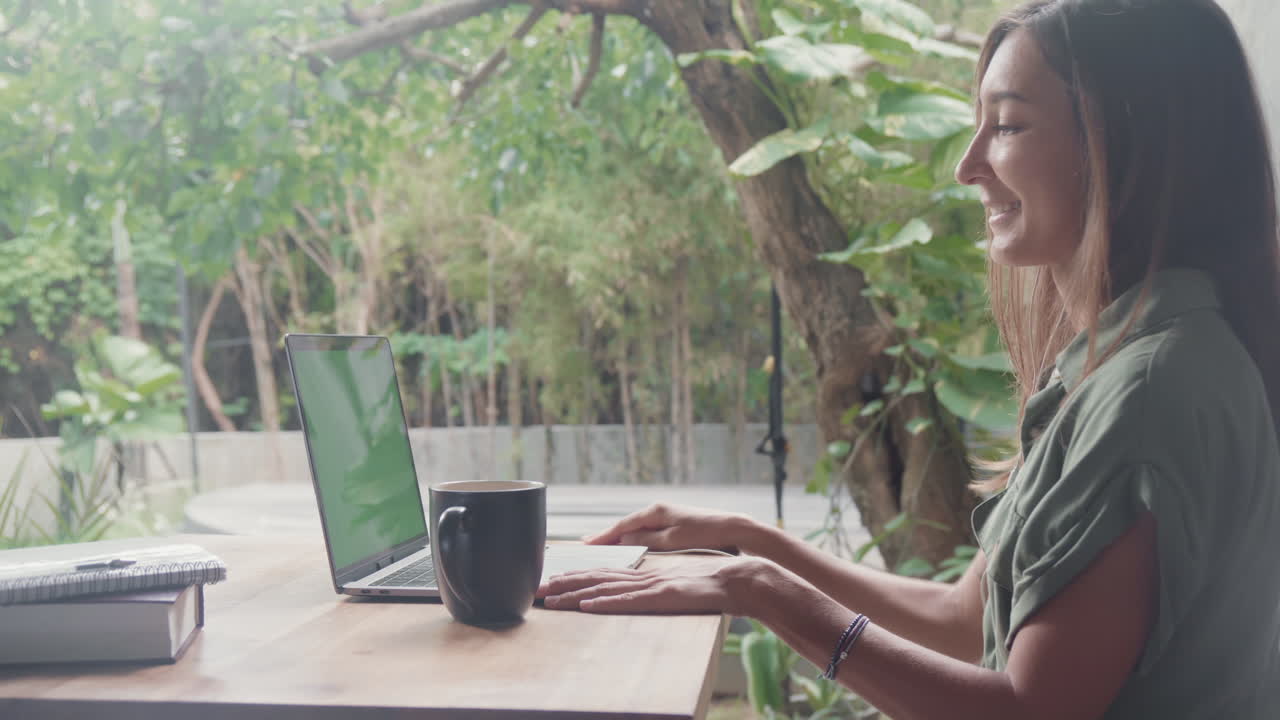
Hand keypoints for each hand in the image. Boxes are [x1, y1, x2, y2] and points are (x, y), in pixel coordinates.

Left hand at [537, 556, 767, 615]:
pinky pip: (627, 601)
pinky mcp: (660, 596)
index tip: (552, 580)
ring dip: (575, 593)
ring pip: (604, 588)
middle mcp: (641, 577)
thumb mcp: (674, 587)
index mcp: (643, 575)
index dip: (575, 577)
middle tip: (537, 589)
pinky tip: (587, 606)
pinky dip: (605, 602)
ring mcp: (649, 586)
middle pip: (595, 579)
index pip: (602, 575)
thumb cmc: (707, 587)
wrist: (733, 580)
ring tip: (551, 597)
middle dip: (564, 584)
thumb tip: (638, 596)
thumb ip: (654, 590)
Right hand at [583, 503, 759, 553]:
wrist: (733, 528)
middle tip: (586, 543)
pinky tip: (630, 542)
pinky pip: (647, 529)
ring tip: (602, 544)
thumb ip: (646, 539)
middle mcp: (658, 510)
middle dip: (607, 535)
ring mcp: (667, 515)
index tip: (586, 543)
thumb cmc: (704, 534)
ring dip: (620, 536)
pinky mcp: (675, 522)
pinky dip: (635, 536)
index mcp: (655, 511)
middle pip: (626, 524)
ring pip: (637, 527)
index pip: (622, 525)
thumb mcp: (672, 540)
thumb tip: (623, 539)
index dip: (603, 535)